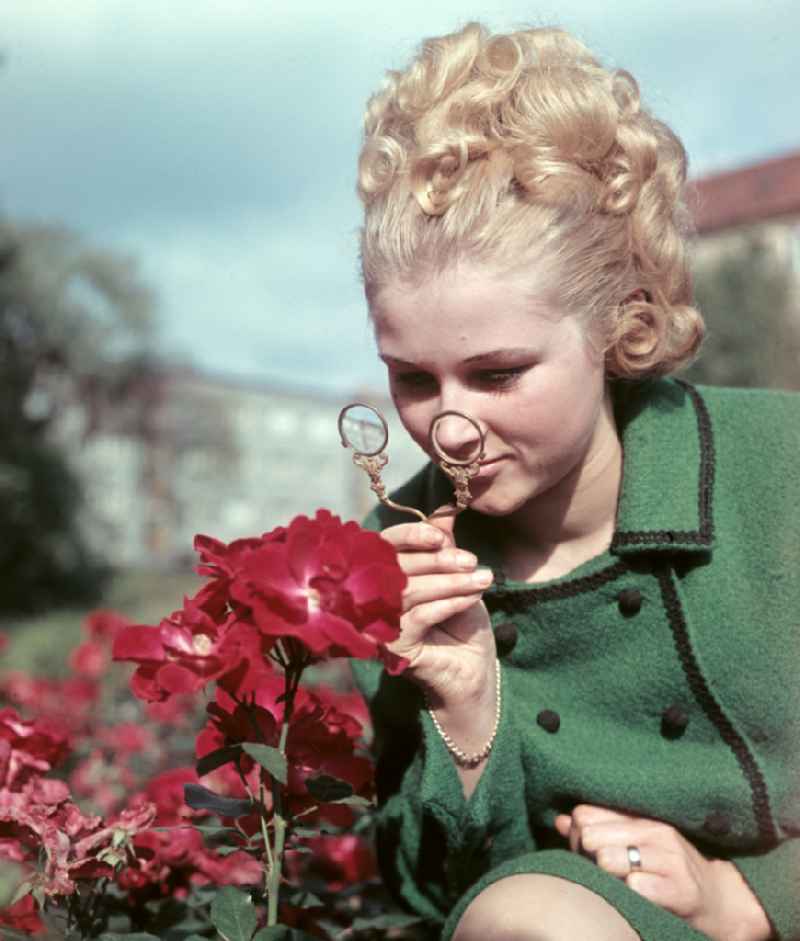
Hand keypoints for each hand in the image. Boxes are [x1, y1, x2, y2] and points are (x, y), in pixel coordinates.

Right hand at [379, 506, 496, 706]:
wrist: (472, 668)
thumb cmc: (460, 619)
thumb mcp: (455, 575)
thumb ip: (444, 544)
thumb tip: (446, 508)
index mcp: (384, 573)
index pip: (385, 545)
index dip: (410, 536)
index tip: (441, 536)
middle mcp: (375, 597)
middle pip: (396, 567)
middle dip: (437, 560)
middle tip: (471, 561)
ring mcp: (381, 624)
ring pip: (409, 592)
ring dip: (449, 582)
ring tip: (482, 579)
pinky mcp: (394, 648)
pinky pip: (420, 617)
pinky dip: (449, 604)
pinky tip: (472, 598)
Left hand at [555, 805, 771, 940]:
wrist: (722, 902)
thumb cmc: (669, 872)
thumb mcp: (636, 845)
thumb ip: (599, 830)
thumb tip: (560, 821)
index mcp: (641, 818)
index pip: (585, 814)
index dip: (575, 836)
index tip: (583, 852)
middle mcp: (655, 832)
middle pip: (591, 837)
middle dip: (585, 858)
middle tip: (599, 872)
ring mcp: (670, 859)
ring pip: (608, 859)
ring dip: (606, 877)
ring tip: (619, 885)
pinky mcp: (681, 889)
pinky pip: (636, 887)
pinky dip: (631, 895)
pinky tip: (638, 898)